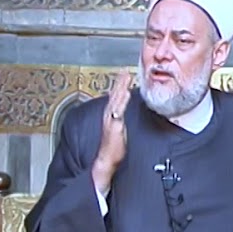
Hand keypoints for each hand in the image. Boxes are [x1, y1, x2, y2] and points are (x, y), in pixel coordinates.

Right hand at [91, 70, 131, 193]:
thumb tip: (123, 116)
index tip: (123, 75)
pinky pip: (118, 110)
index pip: (114, 98)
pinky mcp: (114, 126)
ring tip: (126, 77)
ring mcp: (111, 121)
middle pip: (114, 96)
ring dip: (120, 88)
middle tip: (124, 71)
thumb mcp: (117, 131)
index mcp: (110, 116)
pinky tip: (126, 93)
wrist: (106, 160)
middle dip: (119, 82)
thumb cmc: (113, 148)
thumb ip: (119, 121)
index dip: (118, 86)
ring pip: (116, 100)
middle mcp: (108, 116)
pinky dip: (121, 101)